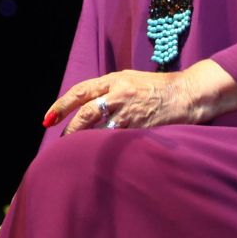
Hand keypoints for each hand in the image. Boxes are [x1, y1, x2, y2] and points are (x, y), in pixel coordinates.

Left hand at [42, 59, 236, 133]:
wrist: (188, 94)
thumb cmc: (158, 88)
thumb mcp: (130, 81)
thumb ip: (108, 91)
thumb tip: (85, 108)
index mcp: (114, 80)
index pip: (80, 91)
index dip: (61, 106)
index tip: (48, 119)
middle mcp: (119, 93)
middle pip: (86, 113)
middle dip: (70, 129)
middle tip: (61, 142)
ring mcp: (130, 112)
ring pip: (99, 129)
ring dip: (86, 142)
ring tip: (77, 152)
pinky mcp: (142, 128)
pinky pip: (118, 140)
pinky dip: (106, 148)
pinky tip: (100, 158)